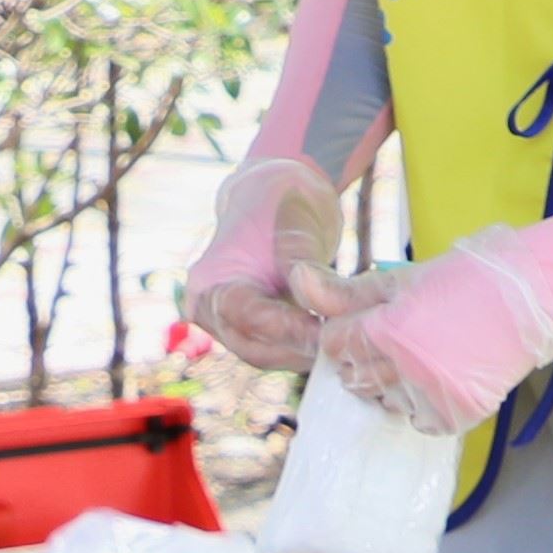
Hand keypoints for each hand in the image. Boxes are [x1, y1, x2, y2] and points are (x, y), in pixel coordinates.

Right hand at [184, 158, 340, 374]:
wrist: (275, 197)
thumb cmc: (284, 202)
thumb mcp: (299, 226)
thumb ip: (306, 267)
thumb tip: (318, 302)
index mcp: (210, 281)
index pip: (249, 318)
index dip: (289, 330)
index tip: (327, 332)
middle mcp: (208, 310)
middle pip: (255, 348)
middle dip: (300, 348)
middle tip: (344, 343)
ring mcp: (226, 325)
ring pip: (268, 355)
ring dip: (304, 352)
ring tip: (342, 340)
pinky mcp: (247, 332)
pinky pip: (275, 351)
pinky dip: (303, 348)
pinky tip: (333, 339)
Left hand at [316, 230, 552, 432]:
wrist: (534, 295)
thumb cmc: (464, 279)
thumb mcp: (400, 280)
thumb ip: (345, 292)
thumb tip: (295, 279)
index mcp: (389, 329)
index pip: (336, 346)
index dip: (344, 333)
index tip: (366, 323)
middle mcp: (407, 368)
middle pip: (356, 378)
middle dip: (363, 360)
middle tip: (393, 338)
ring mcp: (434, 394)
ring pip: (386, 402)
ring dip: (391, 384)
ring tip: (417, 355)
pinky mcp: (458, 412)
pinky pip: (419, 420)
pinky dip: (420, 404)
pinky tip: (436, 376)